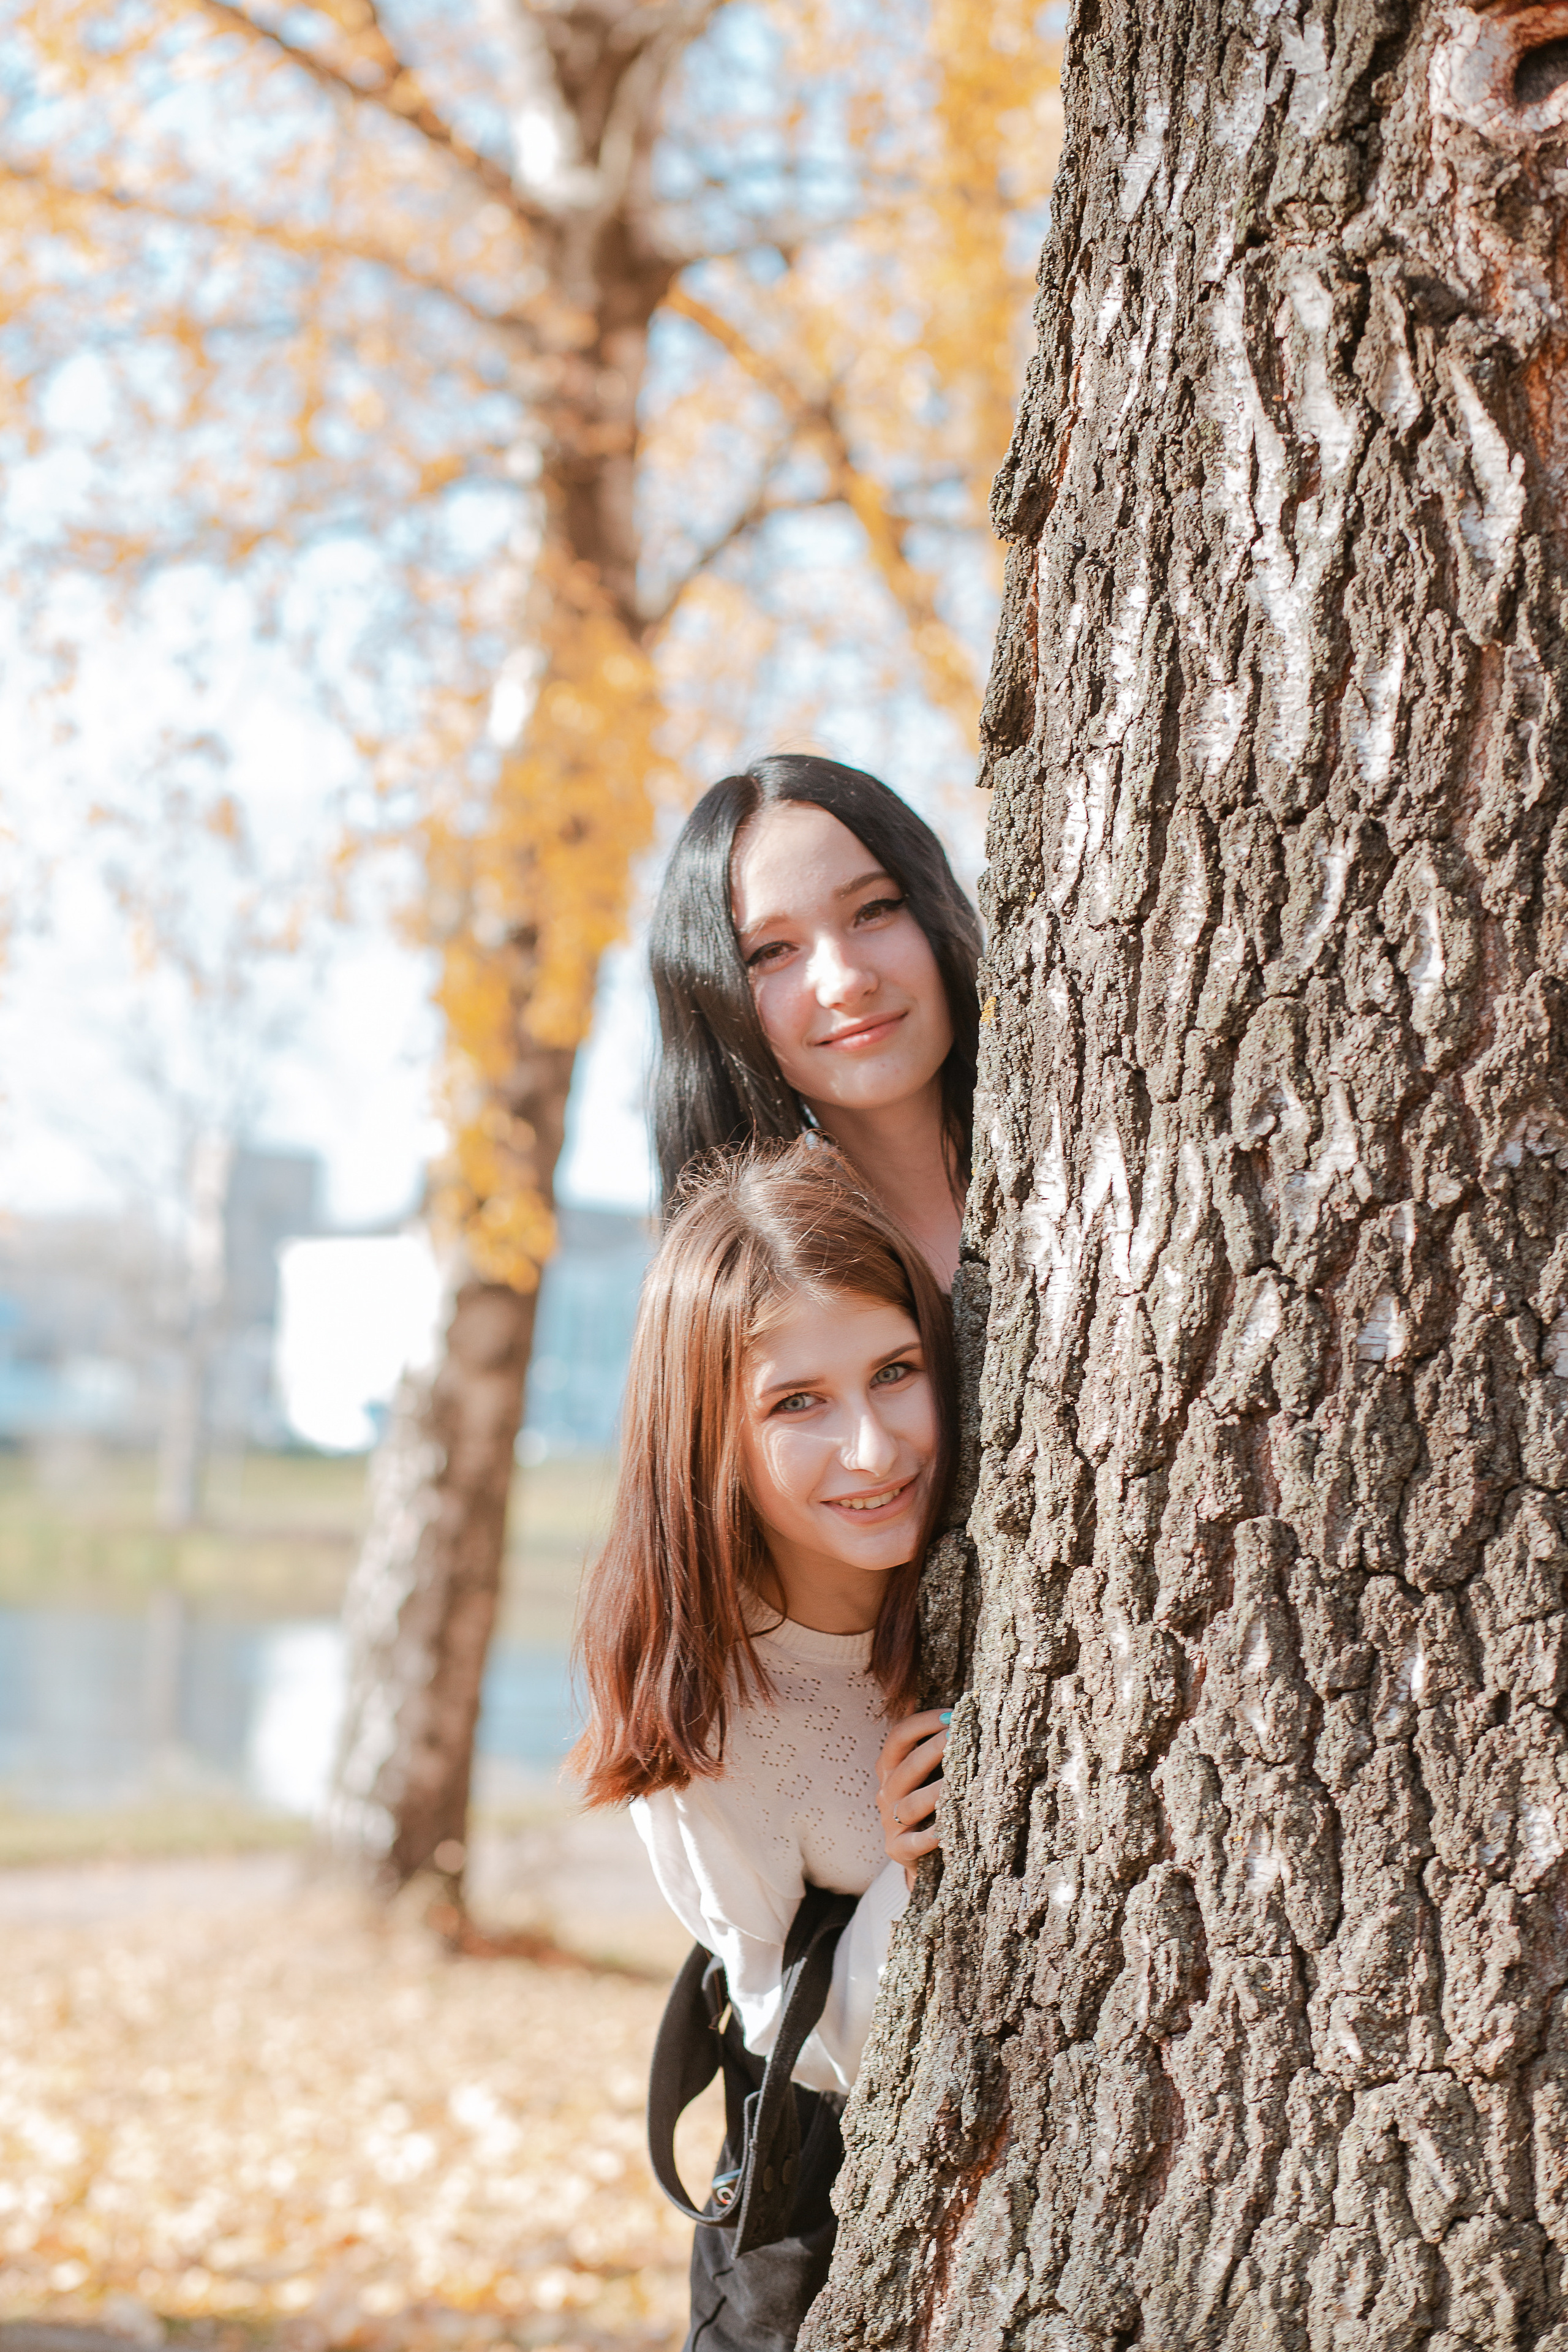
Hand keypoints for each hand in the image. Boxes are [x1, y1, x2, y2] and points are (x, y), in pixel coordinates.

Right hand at [876, 1708, 949, 1883]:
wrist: (919, 1855)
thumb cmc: (927, 1803)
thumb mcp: (921, 1770)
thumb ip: (925, 1737)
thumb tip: (930, 1694)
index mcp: (890, 1767)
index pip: (900, 1736)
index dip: (924, 1722)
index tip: (952, 1714)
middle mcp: (887, 1792)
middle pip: (907, 1766)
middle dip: (933, 1748)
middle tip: (958, 1736)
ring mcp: (891, 1822)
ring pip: (910, 1805)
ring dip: (934, 1792)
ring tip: (959, 1782)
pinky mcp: (899, 1849)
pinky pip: (913, 1843)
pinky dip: (929, 1837)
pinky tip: (946, 1831)